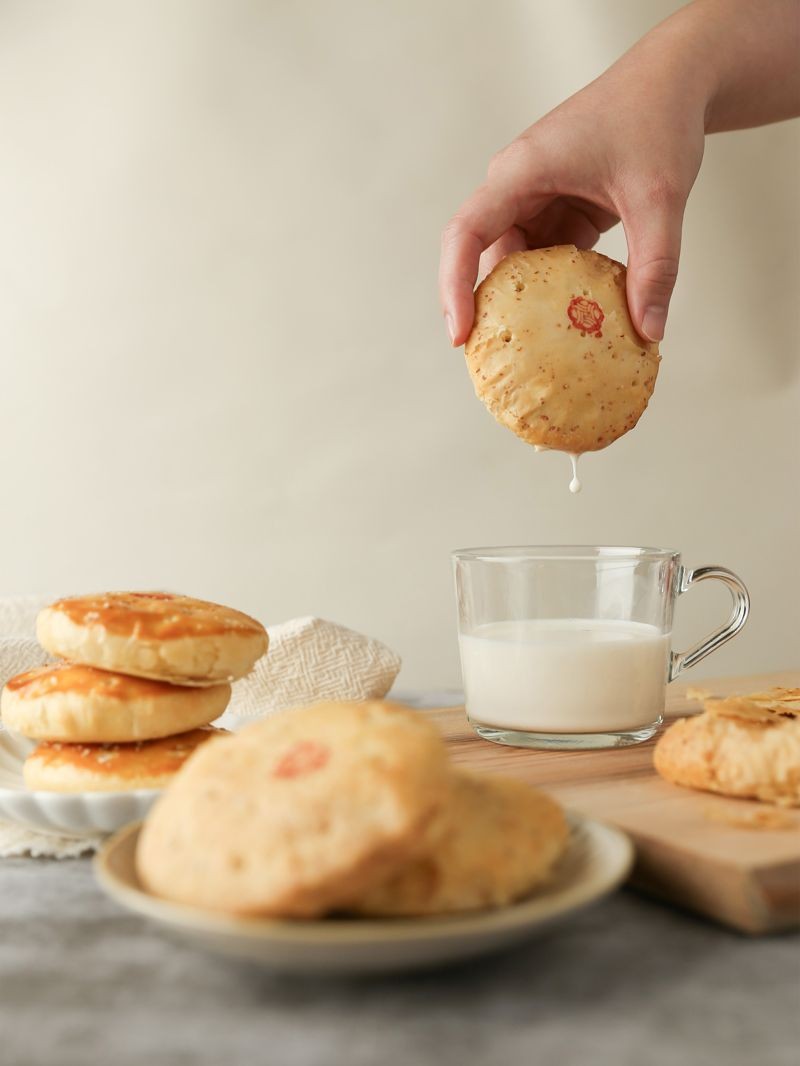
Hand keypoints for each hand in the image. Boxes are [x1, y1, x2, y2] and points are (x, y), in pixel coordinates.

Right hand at [439, 40, 707, 346]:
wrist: (674, 81)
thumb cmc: (657, 120)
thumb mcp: (660, 197)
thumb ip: (655, 266)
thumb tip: (650, 333)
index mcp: (521, 172)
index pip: (466, 233)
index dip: (455, 286)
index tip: (460, 335)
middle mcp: (517, 187)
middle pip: (484, 256)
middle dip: (486, 308)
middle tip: (498, 363)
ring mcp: (536, 200)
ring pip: (516, 264)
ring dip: (526, 305)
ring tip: (534, 355)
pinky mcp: (559, 212)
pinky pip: (546, 261)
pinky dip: (556, 293)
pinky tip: (571, 325)